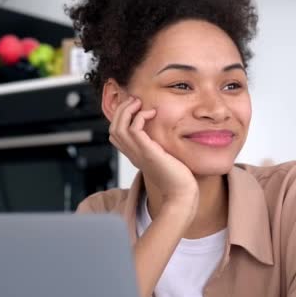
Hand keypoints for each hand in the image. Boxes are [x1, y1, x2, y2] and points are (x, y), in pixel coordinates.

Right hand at [108, 96, 198, 218]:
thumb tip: (167, 137)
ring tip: (139, 103)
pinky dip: (140, 117)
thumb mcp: (165, 158)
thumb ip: (160, 148)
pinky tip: (152, 114)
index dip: (120, 118)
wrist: (182, 195)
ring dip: (127, 110)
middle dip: (121, 110)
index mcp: (135, 155)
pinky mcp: (148, 152)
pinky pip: (134, 129)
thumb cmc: (178, 180)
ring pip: (118, 127)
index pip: (115, 135)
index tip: (135, 108)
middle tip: (135, 101)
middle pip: (113, 128)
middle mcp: (133, 154)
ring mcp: (138, 153)